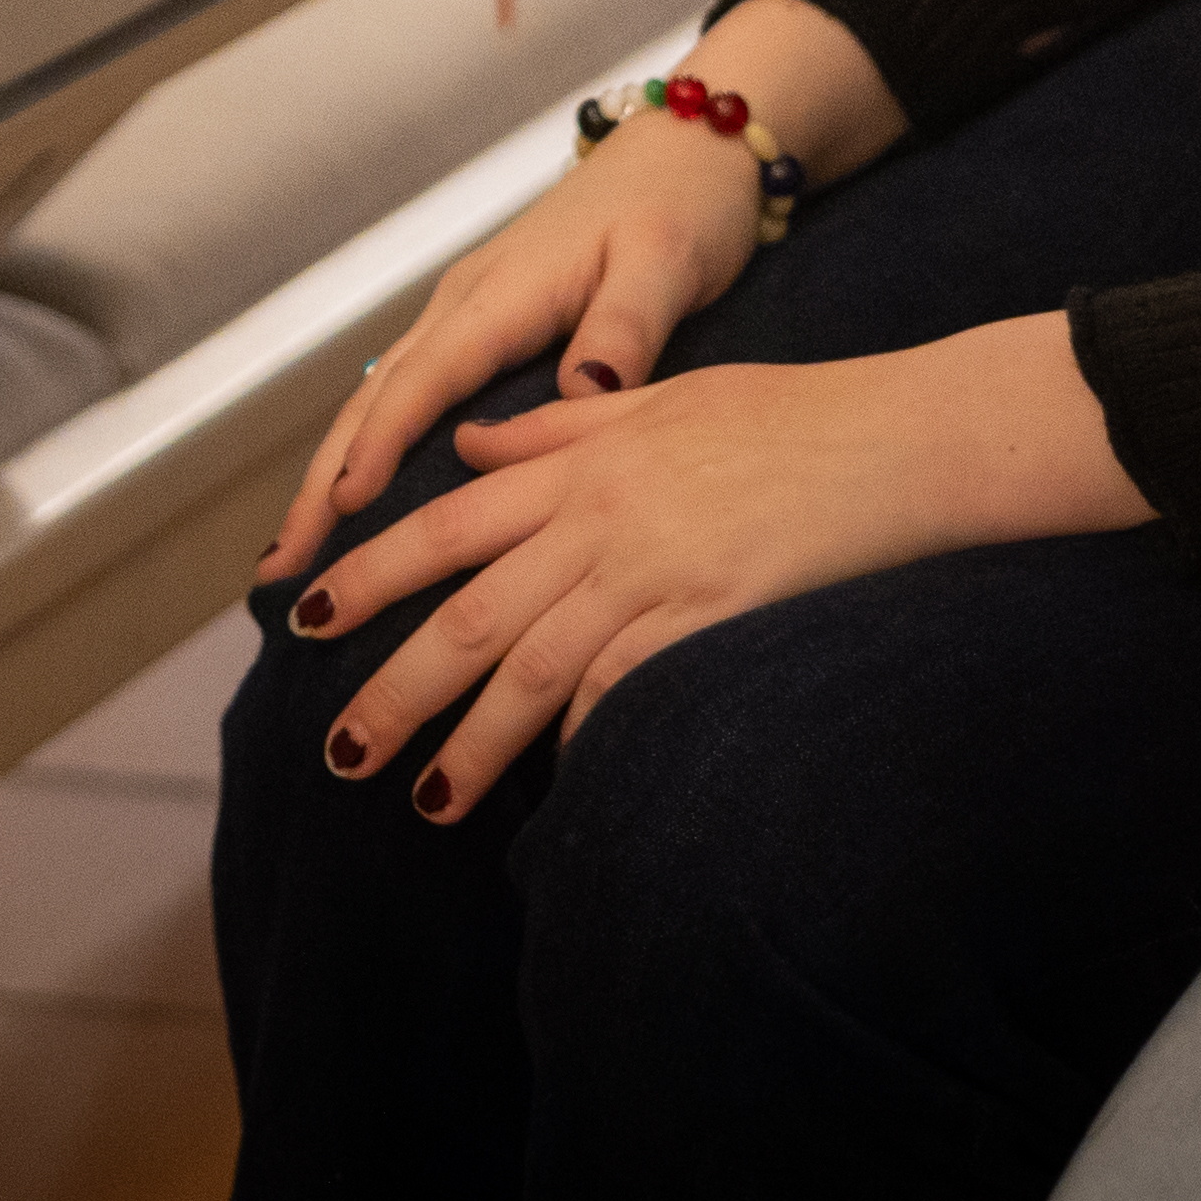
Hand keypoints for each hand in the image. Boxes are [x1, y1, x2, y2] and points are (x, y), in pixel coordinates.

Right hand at [255, 104, 774, 580]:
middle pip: (374, 400)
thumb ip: (623, 328)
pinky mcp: (485, 328)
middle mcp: (467, 304)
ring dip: (333, 471)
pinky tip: (358, 497)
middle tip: (281, 565)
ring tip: (295, 551)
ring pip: (380, 401)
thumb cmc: (681, 205)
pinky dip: (369, 448)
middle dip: (322, 482)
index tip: (343, 509)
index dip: (380, 445)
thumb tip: (577, 396)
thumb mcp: (665, 262)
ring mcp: (469, 315)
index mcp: (503, 294)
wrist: (688, 151)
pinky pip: (409, 396)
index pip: (425, 381)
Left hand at [269, 313, 1142, 810]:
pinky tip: (553, 787)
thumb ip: (554, 434)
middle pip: (469, 614)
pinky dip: (579, 739)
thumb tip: (467, 449)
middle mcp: (595, 519)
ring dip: (471, 742)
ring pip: (531, 667)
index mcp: (577, 464)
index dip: (369, 577)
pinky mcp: (710, 615)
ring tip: (424, 800)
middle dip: (395, 688)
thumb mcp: (658, 401)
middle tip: (339, 750)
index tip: (304, 622)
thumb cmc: (788, 414)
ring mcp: (652, 570)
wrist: (895, 435)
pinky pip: (622, 689)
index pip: (443, 528)